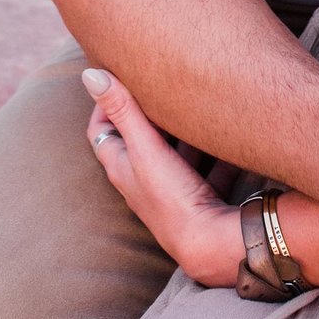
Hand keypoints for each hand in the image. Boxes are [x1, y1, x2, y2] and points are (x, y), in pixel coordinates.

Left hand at [82, 68, 241, 287]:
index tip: (121, 81)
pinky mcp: (198, 199)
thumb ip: (122, 110)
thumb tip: (90, 73)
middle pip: (140, 140)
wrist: (211, 245)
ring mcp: (171, 192)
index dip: (106, 105)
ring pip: (175, 154)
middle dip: (151, 115)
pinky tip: (228, 140)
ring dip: (184, 134)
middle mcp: (141, 181)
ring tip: (197, 107)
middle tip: (165, 90)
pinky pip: (207, 170)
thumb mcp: (144, 147)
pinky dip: (215, 155)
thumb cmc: (171, 197)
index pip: (101, 130)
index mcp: (121, 167)